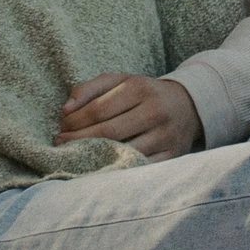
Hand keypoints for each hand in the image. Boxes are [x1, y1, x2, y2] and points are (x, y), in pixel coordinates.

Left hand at [57, 74, 201, 157]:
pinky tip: (100, 167)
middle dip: (79, 140)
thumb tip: (65, 110)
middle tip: (61, 144)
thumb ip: (90, 88)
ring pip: (123, 152)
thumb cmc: (144, 94)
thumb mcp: (120, 81)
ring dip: (94, 157)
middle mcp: (155, 111)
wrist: (188, 105)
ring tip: (76, 156)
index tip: (61, 128)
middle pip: (108, 132)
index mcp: (140, 89)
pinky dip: (116, 169)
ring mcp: (165, 136)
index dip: (75, 122)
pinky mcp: (172, 156)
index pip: (99, 109)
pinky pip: (139, 167)